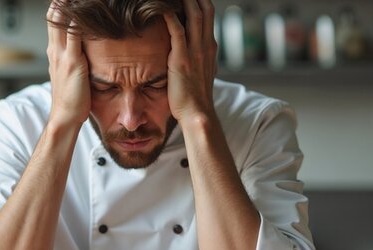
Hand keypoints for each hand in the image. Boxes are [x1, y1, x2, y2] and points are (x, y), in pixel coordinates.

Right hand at [46, 1, 89, 125]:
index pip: (53, 21)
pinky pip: (75, 34)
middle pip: (54, 15)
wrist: (64, 118)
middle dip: (63, 1)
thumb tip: (84, 51)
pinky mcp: (73, 62)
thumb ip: (73, 59)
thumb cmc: (71, 100)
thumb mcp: (69, 74)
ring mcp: (62, 55)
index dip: (60, 6)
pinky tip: (86, 9)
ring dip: (69, 6)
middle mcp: (55, 50)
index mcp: (54, 52)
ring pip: (62, 20)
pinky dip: (79, 19)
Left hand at [163, 0, 217, 123]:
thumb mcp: (201, 72)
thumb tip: (191, 53)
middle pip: (204, 9)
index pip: (208, 14)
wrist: (197, 114)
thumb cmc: (195, 96)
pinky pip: (177, 31)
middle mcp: (206, 45)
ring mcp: (196, 51)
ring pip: (194, 15)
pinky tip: (162, 8)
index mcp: (210, 47)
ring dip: (185, 1)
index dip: (200, 0)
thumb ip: (198, 59)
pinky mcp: (182, 59)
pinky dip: (170, 16)